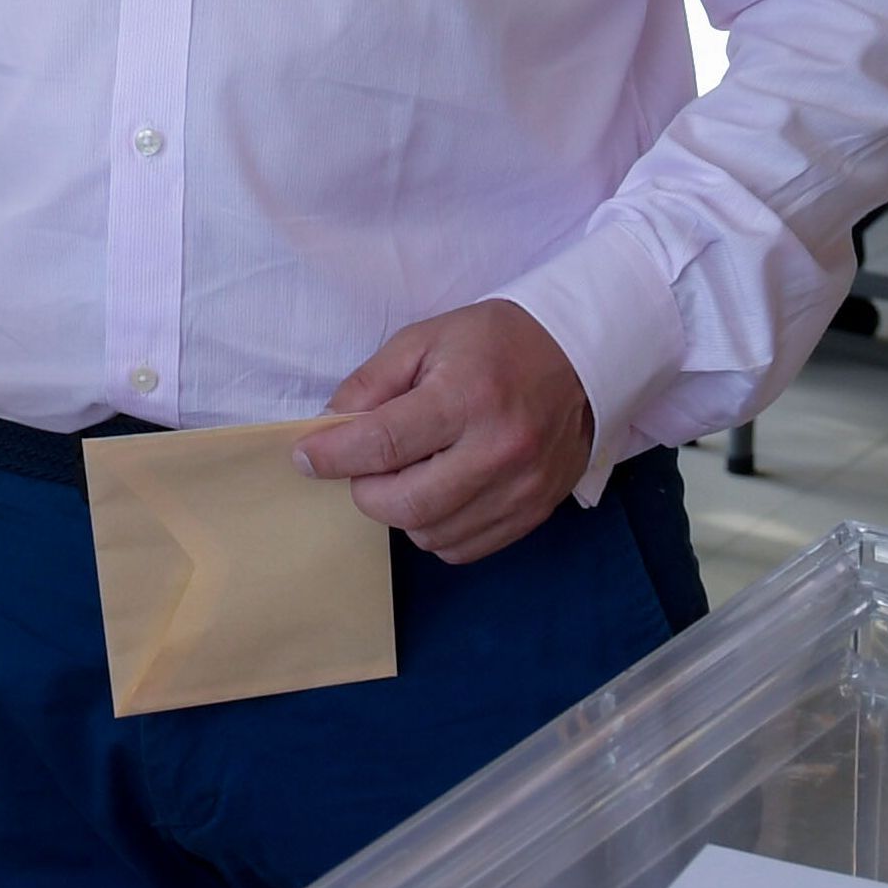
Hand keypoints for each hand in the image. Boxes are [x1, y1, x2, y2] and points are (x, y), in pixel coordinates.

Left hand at [296, 299, 596, 564]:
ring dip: (402, 509)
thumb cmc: (495, 342)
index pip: (382, 444)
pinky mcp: (534, 513)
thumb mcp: (425, 339)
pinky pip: (462, 547)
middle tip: (366, 464)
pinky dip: (437, 526)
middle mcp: (499, 451)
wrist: (582, 357)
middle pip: (404, 504)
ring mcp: (521, 489)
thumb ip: (371, 384)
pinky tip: (442, 490)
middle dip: (366, 490)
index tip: (306, 457)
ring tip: (412, 469)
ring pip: (429, 533)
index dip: (332, 455)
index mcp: (467, 397)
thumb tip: (328, 430)